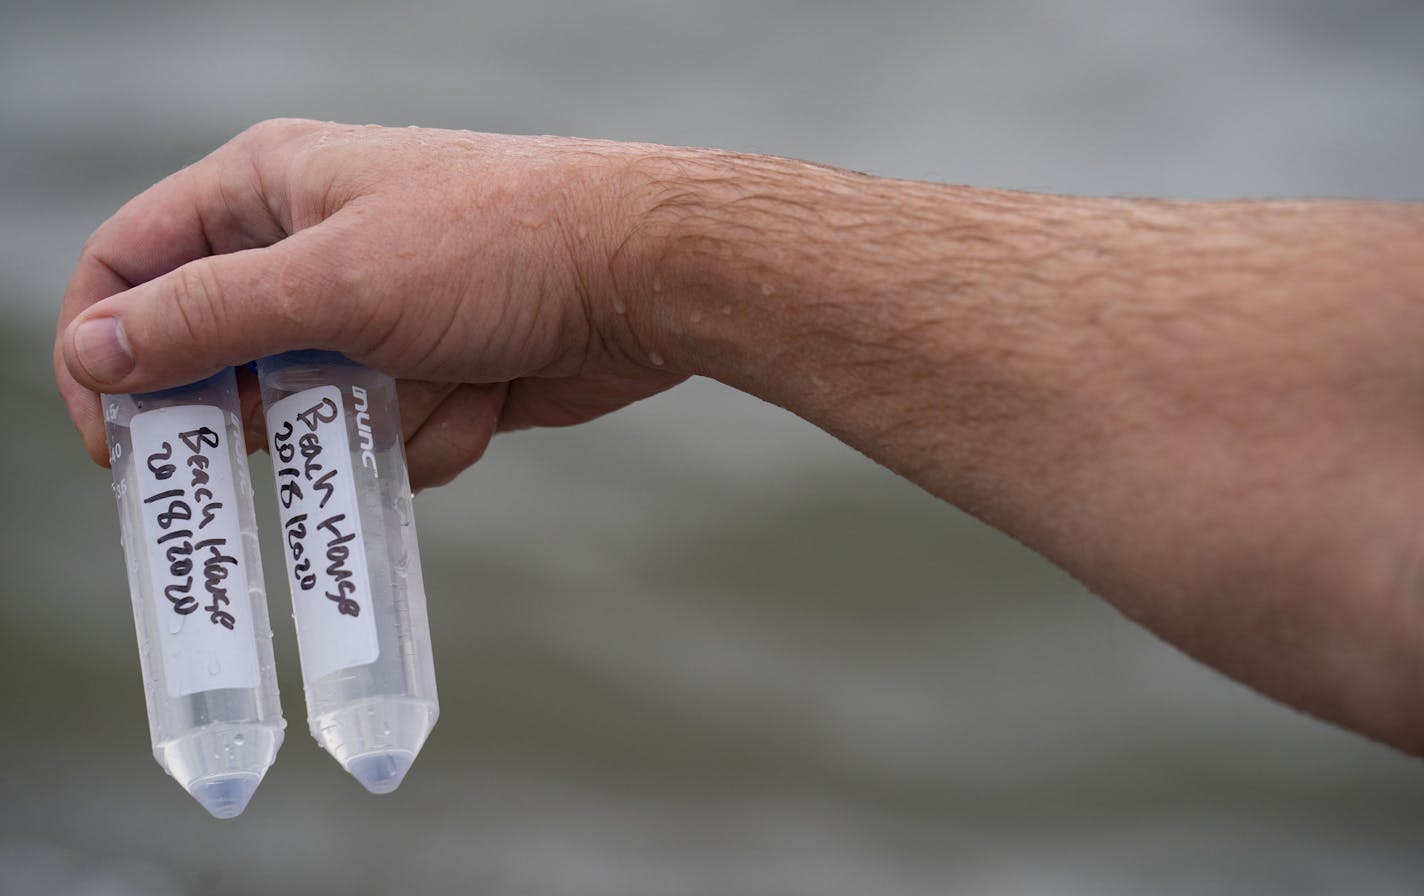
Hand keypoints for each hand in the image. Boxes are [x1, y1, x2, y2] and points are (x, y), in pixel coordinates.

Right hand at [55, 118, 682, 487]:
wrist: (640, 280)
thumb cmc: (496, 247)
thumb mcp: (335, 280)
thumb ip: (207, 317)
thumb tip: (96, 347)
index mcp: (267, 192)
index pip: (133, 266)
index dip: (106, 350)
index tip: (115, 440)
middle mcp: (310, 251)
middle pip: (220, 357)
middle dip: (267, 409)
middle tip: (305, 424)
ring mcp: (374, 319)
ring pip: (311, 417)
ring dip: (374, 423)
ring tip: (445, 374)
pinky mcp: (428, 374)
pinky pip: (386, 439)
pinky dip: (435, 433)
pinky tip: (488, 392)